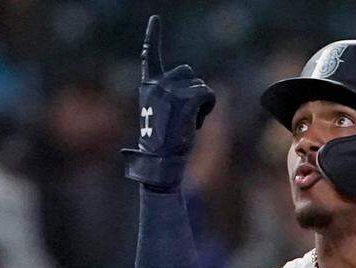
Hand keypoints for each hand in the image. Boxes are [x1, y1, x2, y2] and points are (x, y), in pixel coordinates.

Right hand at [121, 15, 216, 189]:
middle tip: (185, 114)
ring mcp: (170, 91)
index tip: (155, 19)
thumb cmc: (164, 141)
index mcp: (147, 86)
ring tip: (189, 121)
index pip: (149, 56)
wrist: (161, 158)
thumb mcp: (163, 113)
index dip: (152, 36)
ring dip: (201, 102)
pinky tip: (197, 122)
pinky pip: (207, 94)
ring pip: (199, 85)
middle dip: (193, 90)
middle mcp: (156, 84)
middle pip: (187, 72)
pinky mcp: (184, 99)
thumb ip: (172, 95)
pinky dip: (208, 107)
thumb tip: (197, 87)